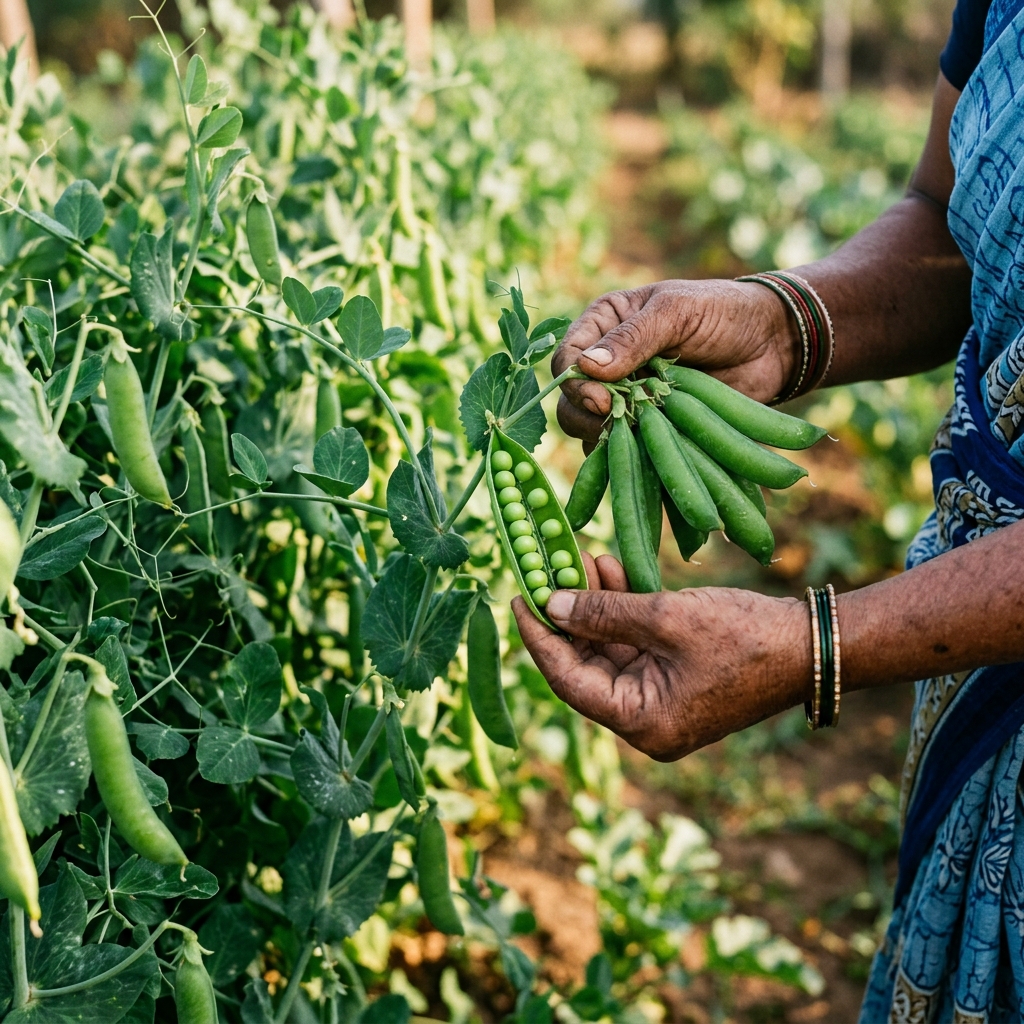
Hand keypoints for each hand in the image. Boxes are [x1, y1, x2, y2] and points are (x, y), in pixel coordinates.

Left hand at [513, 553, 811, 760]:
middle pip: (585, 665)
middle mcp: (646, 720)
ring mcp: (661, 700)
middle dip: (567, 613)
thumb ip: (604, 613)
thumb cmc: (746, 636)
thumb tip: (550, 604)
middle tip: (548, 567)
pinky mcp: (674, 677)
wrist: (814, 644)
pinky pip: (633, 644)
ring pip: (608, 650)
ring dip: (594, 605)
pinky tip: (610, 570)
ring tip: (581, 557)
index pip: (569, 681)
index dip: (539, 638)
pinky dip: (620, 610)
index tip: (517, 597)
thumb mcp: (667, 619)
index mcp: (643, 723)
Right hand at [552, 279, 797, 441]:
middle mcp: (608, 364)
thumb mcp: (677, 311)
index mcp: (605, 324)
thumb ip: (633, 337)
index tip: (601, 402)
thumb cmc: (724, 312)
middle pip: (571, 402)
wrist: (771, 343)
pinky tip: (647, 454)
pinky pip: (625, 450)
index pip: (567, 359)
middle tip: (618, 422)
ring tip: (639, 436)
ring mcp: (627, 399)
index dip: (575, 384)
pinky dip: (631, 457)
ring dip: (608, 439)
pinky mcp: (649, 427)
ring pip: (592, 431)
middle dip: (587, 417)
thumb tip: (588, 367)